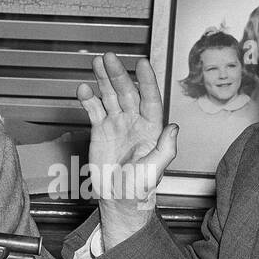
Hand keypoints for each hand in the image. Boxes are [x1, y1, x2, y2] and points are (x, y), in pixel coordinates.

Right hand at [76, 53, 178, 249]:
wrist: (119, 200)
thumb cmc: (140, 189)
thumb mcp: (155, 170)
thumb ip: (166, 149)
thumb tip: (174, 128)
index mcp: (151, 129)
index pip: (150, 98)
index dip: (146, 81)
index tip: (142, 64)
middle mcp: (135, 122)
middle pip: (127, 92)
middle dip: (118, 74)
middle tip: (109, 58)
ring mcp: (117, 124)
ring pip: (110, 96)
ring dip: (104, 79)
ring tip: (97, 62)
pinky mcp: (101, 131)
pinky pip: (95, 110)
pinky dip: (88, 99)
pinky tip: (83, 89)